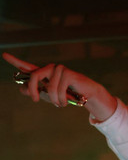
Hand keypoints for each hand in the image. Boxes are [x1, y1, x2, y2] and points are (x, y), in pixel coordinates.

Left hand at [2, 52, 116, 120]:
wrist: (87, 96)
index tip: (4, 55)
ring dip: (53, 100)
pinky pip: (57, 89)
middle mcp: (50, 68)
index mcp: (44, 73)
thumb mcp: (49, 96)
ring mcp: (59, 69)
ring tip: (59, 104)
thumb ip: (36, 92)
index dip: (15, 61)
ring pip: (48, 87)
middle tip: (36, 100)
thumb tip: (21, 89)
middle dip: (33, 89)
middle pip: (33, 76)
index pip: (27, 67)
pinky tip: (65, 101)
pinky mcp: (67, 73)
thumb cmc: (68, 95)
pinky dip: (60, 100)